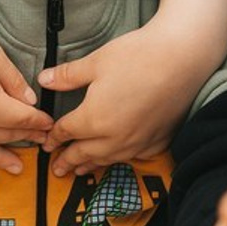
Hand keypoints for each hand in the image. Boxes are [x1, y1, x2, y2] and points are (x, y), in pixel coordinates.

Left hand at [42, 0, 226, 174]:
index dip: (54, 138)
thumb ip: (68, 76)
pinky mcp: (158, 140)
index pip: (67, 132)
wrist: (182, 58)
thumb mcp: (96, 62)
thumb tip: (44, 80)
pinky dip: (121, 159)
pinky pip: (134, 157)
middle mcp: (114, 138)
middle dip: (68, 161)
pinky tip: (119, 157)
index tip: (47, 142)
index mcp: (93, 119)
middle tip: (57, 169)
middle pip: (84, 153)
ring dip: (91, 165)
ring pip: (108, 159)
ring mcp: (138, 142)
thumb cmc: (138, 55)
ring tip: (82, 170)